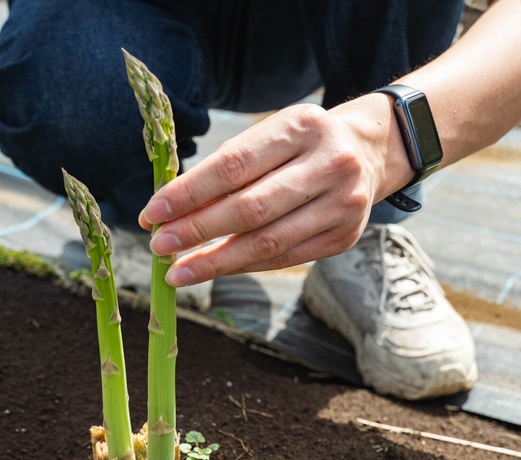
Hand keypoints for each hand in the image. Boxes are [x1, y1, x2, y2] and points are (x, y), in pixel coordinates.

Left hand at [139, 98, 398, 284]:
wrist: (367, 152)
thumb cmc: (300, 144)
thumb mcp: (270, 135)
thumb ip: (228, 168)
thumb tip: (171, 211)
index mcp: (301, 126)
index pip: (234, 165)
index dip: (188, 193)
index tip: (152, 213)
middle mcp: (329, 164)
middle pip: (251, 208)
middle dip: (197, 230)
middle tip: (159, 245)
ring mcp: (343, 204)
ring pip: (268, 242)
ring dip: (216, 261)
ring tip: (178, 271)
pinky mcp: (345, 237)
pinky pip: (285, 258)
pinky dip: (245, 265)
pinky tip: (215, 268)